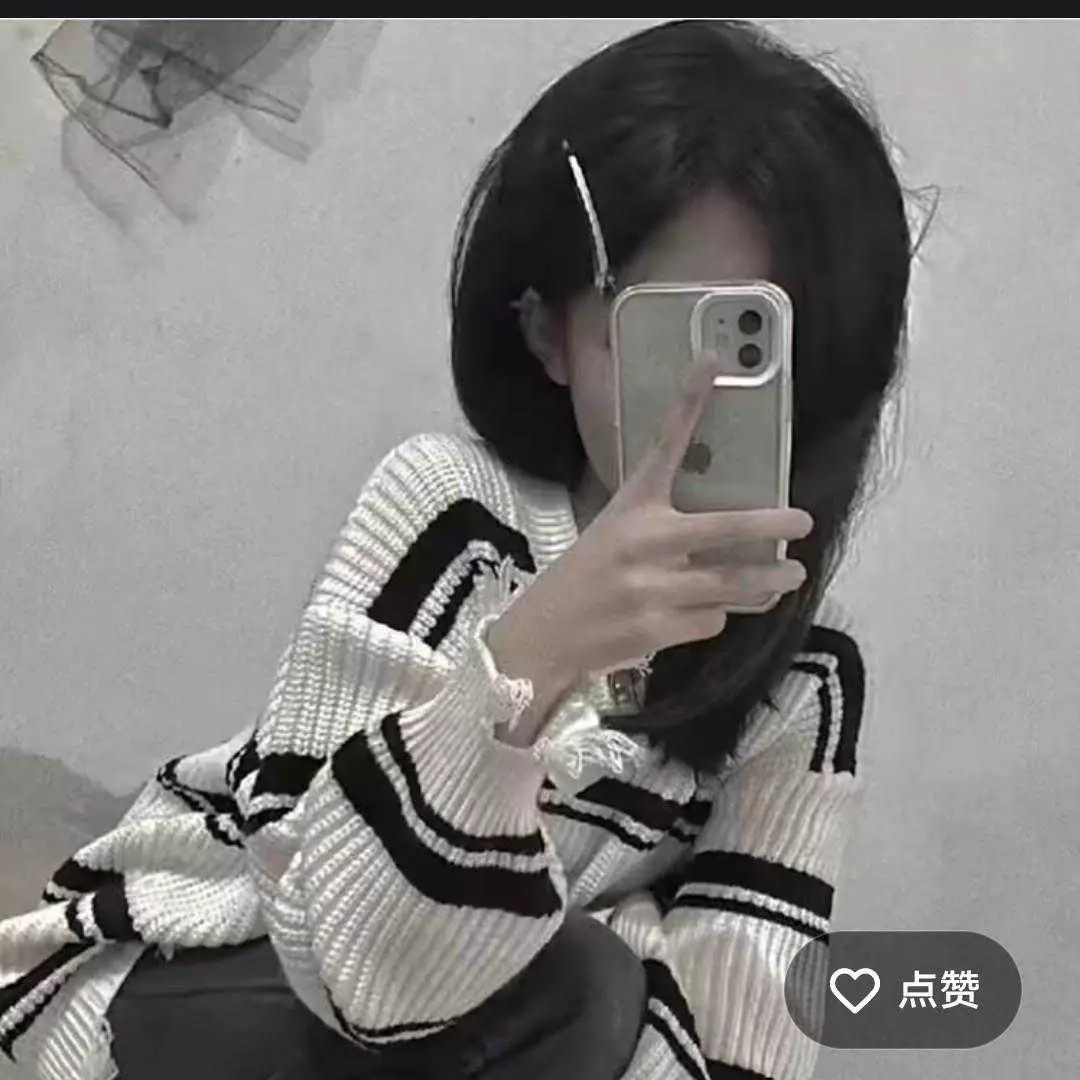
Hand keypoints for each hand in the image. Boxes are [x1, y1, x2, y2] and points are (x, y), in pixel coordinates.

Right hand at [487, 357, 811, 744]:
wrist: (548, 632)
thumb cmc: (588, 572)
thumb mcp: (616, 530)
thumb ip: (664, 525)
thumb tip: (733, 529)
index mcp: (633, 508)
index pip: (665, 446)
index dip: (688, 403)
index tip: (712, 363)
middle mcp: (645, 543)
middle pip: (724, 529)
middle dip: (771, 526)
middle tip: (804, 522)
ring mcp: (654, 588)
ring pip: (731, 584)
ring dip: (768, 583)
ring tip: (791, 577)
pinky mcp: (659, 628)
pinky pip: (711, 621)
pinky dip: (714, 617)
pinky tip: (698, 613)